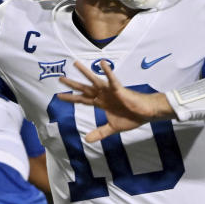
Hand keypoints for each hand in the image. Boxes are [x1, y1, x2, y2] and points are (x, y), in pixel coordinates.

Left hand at [57, 61, 173, 141]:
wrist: (145, 114)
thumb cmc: (131, 118)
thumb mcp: (112, 128)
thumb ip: (100, 132)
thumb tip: (86, 139)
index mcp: (101, 103)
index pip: (82, 100)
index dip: (71, 98)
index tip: (59, 96)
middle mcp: (103, 95)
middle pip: (84, 89)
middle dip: (72, 85)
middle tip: (60, 79)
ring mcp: (110, 91)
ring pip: (94, 81)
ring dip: (85, 73)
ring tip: (75, 64)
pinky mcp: (119, 90)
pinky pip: (112, 80)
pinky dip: (107, 72)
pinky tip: (102, 63)